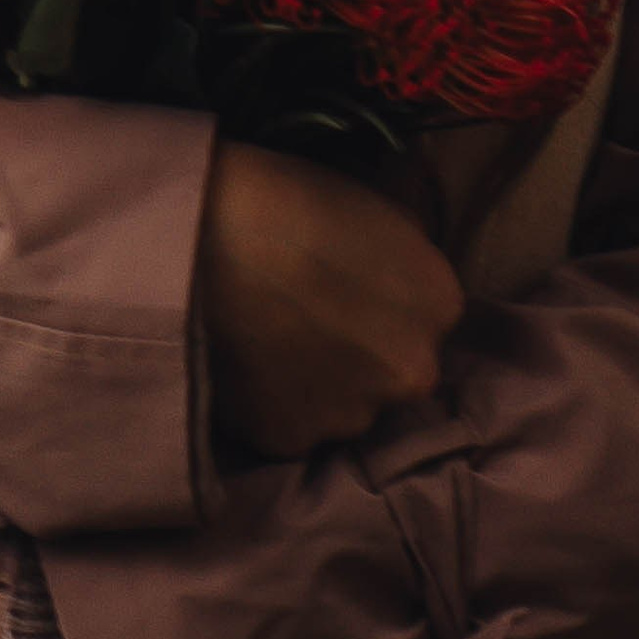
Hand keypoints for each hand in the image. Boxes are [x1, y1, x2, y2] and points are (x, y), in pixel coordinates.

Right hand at [198, 141, 463, 459]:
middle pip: (393, 368)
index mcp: (439, 305)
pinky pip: (292, 425)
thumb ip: (406, 255)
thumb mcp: (374, 204)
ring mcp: (353, 414)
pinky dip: (275, 402)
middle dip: (361, 349)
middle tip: (308, 312)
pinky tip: (249, 361)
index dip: (385, 300)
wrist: (199, 237)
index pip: (426, 315)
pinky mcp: (294, 441)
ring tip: (271, 334)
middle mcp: (413, 372)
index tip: (347, 284)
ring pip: (344, 403)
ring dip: (319, 381)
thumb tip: (400, 278)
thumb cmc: (285, 198)